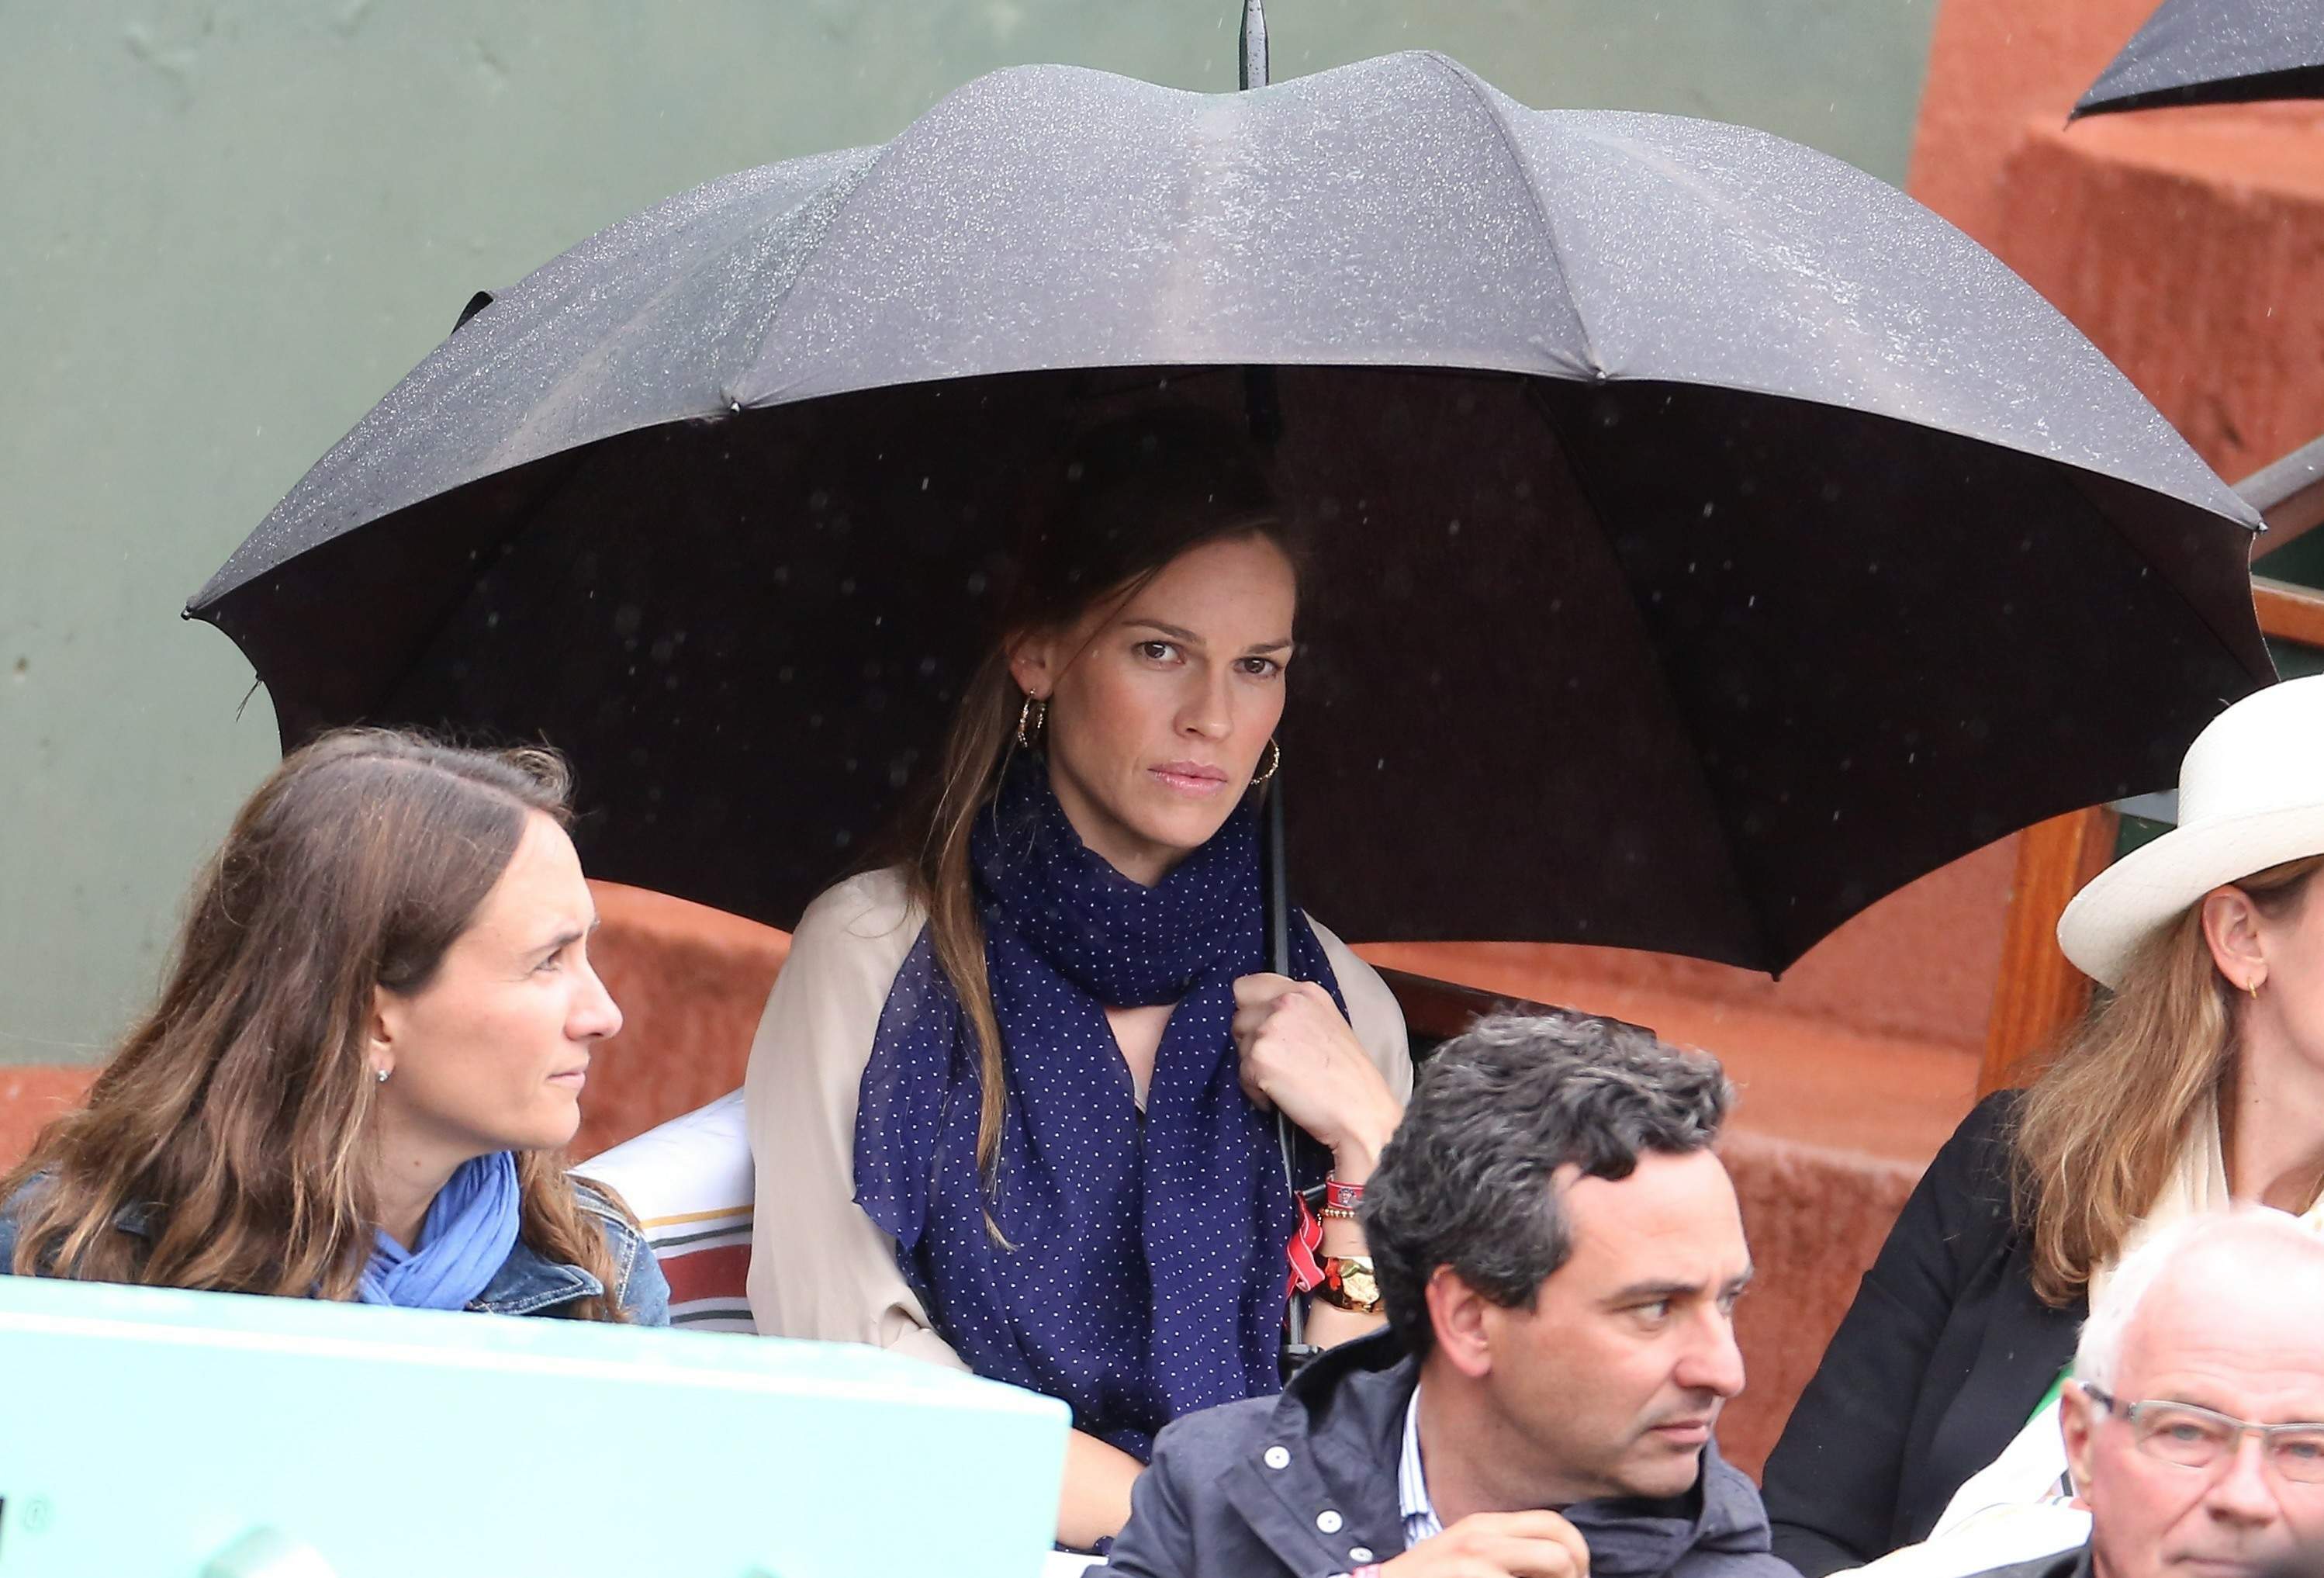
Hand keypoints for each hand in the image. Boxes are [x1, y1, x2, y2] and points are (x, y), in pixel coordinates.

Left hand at [1231, 973, 1401, 1176]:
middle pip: (1239, 1017)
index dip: (1250, 1010)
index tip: (1261, 1029)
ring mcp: (1270, 1028)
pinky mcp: (1260, 1058)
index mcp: (1305, 992)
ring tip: (1285, 1082)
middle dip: (1250, 1040)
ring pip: (1239, 1046)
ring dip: (1254, 1067)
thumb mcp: (1326, 1025)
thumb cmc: (1350, 1077)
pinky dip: (1257, 1090)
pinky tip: (1283, 1095)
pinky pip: (1241, 1075)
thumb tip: (1259, 1016)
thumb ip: (1294, 1013)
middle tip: (1279, 1062)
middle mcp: (1286, 1003)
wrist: (1362, 1111)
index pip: (1247, 986)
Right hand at [1378, 1511, 1590, 1577]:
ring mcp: (1473, 1559)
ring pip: (1554, 1563)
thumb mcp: (1465, 1559)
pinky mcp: (1464, 1575)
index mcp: (1485, 1526)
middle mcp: (1481, 1536)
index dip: (1578, 1556)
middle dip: (1577, 1575)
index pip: (1555, 1525)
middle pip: (1561, 1546)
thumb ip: (1503, 1556)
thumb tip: (1557, 1567)